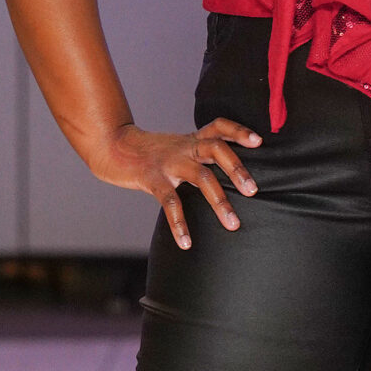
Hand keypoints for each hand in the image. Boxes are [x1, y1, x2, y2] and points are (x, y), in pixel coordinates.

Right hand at [90, 118, 260, 249]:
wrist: (112, 147)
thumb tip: (230, 175)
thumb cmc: (151, 153)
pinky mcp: (152, 179)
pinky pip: (170, 202)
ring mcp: (169, 163)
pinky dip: (179, 224)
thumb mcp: (178, 146)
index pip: (219, 127)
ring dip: (219, 201)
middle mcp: (184, 148)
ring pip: (201, 177)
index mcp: (192, 140)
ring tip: (233, 224)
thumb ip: (199, 154)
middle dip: (236, 169)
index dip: (239, 131)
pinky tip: (186, 243)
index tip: (259, 141)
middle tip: (254, 191)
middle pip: (216, 148)